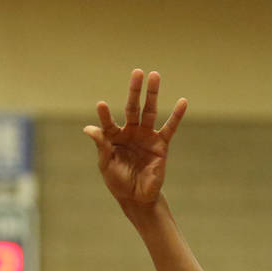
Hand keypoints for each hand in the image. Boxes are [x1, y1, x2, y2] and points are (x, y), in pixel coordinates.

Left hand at [84, 70, 186, 205]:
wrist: (136, 198)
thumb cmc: (118, 182)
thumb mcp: (106, 164)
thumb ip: (101, 145)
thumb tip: (88, 129)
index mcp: (114, 137)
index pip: (109, 123)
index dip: (105, 115)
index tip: (101, 105)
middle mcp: (131, 133)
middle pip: (133, 108)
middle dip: (134, 91)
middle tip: (137, 72)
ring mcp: (146, 136)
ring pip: (150, 111)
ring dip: (152, 94)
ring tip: (154, 76)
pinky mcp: (160, 144)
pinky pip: (169, 127)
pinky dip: (176, 115)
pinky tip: (183, 101)